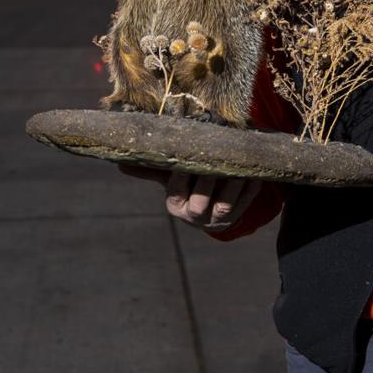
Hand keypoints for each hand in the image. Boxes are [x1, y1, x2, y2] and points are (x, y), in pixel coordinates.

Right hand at [118, 165, 262, 231]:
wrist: (209, 210)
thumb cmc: (186, 186)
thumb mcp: (169, 178)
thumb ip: (151, 170)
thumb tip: (119, 164)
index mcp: (175, 206)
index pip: (176, 188)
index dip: (182, 173)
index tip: (188, 153)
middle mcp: (195, 217)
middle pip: (201, 200)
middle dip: (209, 178)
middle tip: (216, 155)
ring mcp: (218, 219)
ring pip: (227, 203)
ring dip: (234, 183)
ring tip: (237, 162)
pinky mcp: (238, 216)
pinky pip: (246, 202)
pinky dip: (251, 187)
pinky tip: (253, 170)